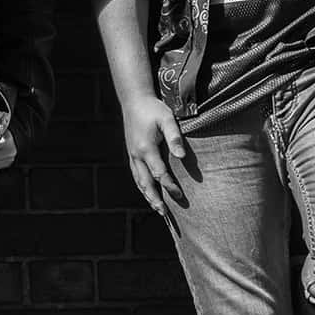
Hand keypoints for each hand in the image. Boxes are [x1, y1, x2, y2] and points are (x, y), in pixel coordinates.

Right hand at [121, 93, 186, 212]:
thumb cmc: (153, 108)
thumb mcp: (167, 118)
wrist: (134, 100)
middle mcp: (136, 154)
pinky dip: (142, 186)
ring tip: (158, 210)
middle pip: (145, 183)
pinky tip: (148, 193)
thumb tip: (182, 156)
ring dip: (147, 196)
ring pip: (138, 181)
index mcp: (146, 148)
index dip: (169, 186)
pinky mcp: (132, 153)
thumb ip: (174, 137)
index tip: (180, 195)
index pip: (158, 173)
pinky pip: (136, 174)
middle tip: (165, 214)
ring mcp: (132, 155)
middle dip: (155, 199)